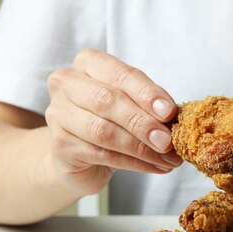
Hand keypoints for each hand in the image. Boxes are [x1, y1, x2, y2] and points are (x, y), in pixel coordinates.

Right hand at [45, 48, 182, 194]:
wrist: (80, 156)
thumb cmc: (111, 121)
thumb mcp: (132, 105)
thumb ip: (149, 106)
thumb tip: (174, 118)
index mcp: (89, 63)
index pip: (120, 74)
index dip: (146, 93)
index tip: (169, 112)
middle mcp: (67, 83)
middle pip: (108, 101)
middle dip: (143, 123)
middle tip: (168, 141)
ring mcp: (59, 114)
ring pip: (104, 131)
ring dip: (142, 148)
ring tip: (167, 159)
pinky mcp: (60, 145)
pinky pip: (102, 154)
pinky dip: (134, 163)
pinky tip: (155, 167)